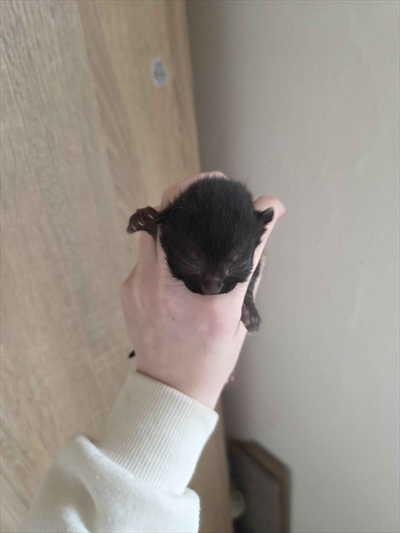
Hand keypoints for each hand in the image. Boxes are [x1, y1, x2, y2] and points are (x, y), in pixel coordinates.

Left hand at [121, 175, 284, 407]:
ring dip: (171, 220)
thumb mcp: (237, 319)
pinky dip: (162, 245)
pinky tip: (179, 252)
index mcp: (193, 297)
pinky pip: (144, 254)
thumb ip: (250, 272)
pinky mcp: (127, 290)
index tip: (231, 188)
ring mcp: (136, 287)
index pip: (202, 233)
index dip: (214, 202)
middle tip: (207, 192)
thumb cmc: (209, 359)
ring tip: (194, 218)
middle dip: (184, 198)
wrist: (170, 389)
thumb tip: (262, 233)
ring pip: (150, 234)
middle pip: (162, 220)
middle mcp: (157, 286)